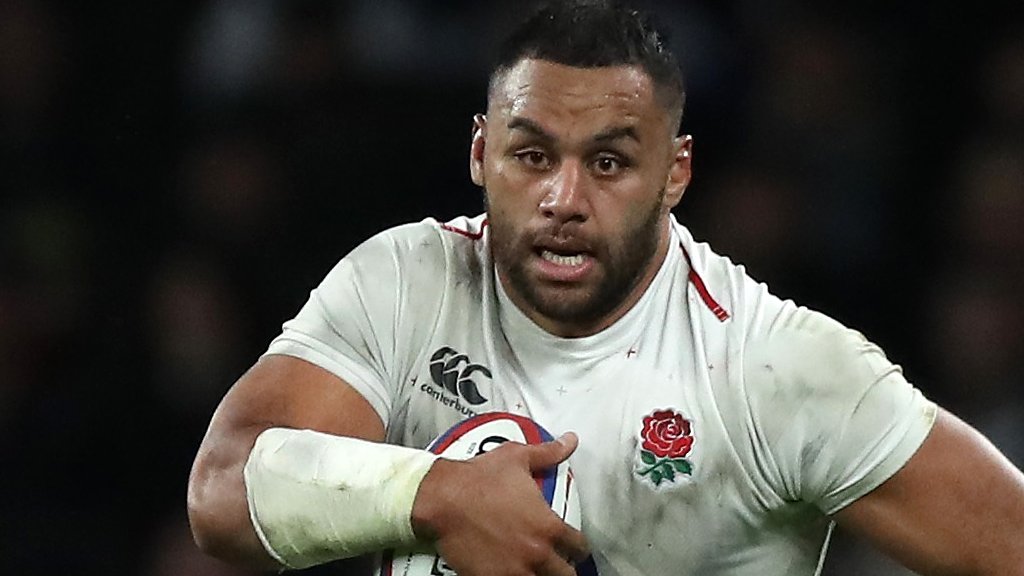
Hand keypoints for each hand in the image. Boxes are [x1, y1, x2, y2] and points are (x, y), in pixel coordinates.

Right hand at [411, 433, 589, 575]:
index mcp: (548, 527)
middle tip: (554, 563)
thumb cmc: (478, 478)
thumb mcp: (517, 457)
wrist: (442, 498)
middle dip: (562, 568)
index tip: (571, 547)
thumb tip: (569, 441)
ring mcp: (514, 571)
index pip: (578, 548)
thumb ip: (548, 453)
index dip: (576, 548)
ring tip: (533, 569)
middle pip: (565, 575)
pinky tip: (510, 571)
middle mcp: (536, 553)